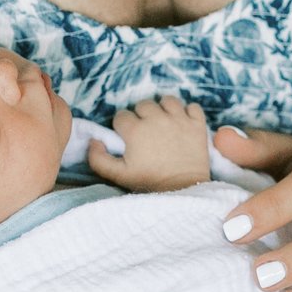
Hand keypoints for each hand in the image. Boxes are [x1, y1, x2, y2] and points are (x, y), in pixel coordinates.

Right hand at [90, 96, 213, 191]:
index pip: (122, 116)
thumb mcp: (118, 175)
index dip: (123, 127)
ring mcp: (179, 120)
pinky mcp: (198, 124)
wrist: (182, 190)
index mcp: (135, 130)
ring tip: (164, 123)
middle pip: (144, 104)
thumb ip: (98, 159)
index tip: (128, 138)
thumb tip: (94, 141)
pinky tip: (183, 124)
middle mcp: (157, 119)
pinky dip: (188, 113)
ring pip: (168, 100)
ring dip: (164, 109)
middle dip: (142, 115)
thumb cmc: (149, 182)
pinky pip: (193, 107)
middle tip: (146, 132)